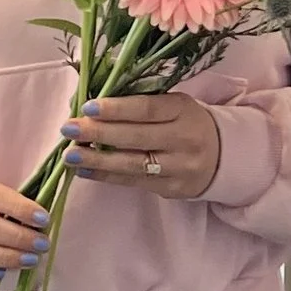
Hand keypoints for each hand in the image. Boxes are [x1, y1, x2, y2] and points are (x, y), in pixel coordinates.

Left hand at [60, 90, 221, 199]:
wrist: (222, 156)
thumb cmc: (185, 123)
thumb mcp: (173, 104)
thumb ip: (138, 101)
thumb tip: (90, 103)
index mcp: (183, 110)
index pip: (147, 109)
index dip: (116, 109)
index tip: (88, 107)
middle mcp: (184, 139)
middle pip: (137, 137)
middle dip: (98, 133)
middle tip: (68, 129)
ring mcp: (179, 167)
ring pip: (133, 164)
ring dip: (97, 161)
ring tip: (70, 156)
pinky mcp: (172, 189)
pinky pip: (134, 182)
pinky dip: (106, 177)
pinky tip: (84, 171)